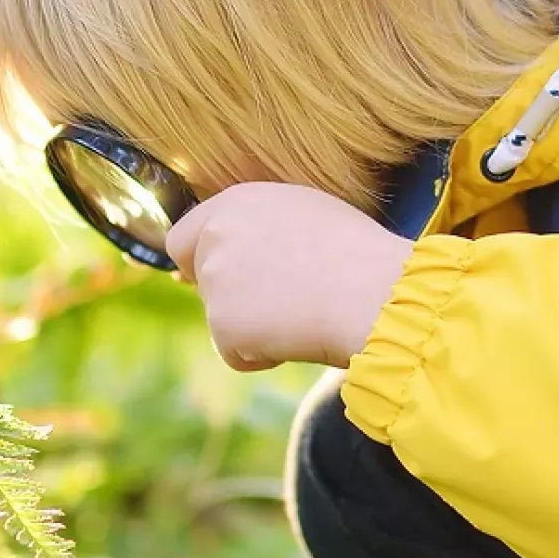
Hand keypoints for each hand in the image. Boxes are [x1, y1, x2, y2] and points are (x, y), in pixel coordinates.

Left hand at [165, 182, 413, 371]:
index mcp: (236, 202)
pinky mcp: (223, 324)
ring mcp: (216, 280)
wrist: (372, 290)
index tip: (215, 280)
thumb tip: (234, 252)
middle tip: (281, 305)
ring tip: (301, 315)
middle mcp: (217, 236)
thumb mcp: (303, 214)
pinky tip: (297, 336)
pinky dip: (260, 355)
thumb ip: (258, 227)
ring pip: (222, 320)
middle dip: (232, 298)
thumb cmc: (357, 253)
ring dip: (253, 328)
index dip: (197, 262)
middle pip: (203, 281)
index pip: (185, 237)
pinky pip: (235, 353)